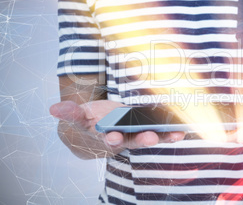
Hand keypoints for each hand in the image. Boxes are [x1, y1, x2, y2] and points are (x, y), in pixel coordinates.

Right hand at [49, 100, 185, 158]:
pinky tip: (181, 130)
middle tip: (150, 137)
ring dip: (162, 137)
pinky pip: (158, 133)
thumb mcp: (77, 116)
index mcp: (102, 136)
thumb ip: (69, 113)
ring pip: (148, 138)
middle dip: (140, 140)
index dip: (110, 138)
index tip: (113, 137)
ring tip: (176, 133)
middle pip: (131, 141)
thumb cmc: (89, 122)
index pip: (106, 138)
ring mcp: (134, 137)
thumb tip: (53, 109)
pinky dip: (169, 133)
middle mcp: (121, 140)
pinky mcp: (145, 131)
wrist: (97, 133)